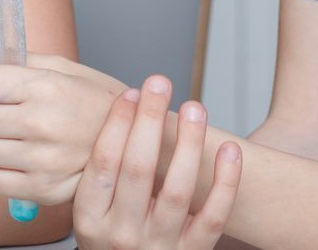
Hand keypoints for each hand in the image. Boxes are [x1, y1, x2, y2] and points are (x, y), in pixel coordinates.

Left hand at [0, 49, 126, 204]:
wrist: (137, 141)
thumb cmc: (95, 100)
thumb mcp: (58, 67)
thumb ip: (4, 61)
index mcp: (45, 88)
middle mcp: (42, 125)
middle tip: (2, 111)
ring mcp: (43, 162)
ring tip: (13, 134)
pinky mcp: (43, 190)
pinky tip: (16, 158)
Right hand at [74, 80, 242, 249]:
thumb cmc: (110, 241)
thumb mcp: (88, 215)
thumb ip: (95, 176)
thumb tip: (115, 114)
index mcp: (90, 220)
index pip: (103, 163)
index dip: (117, 124)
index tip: (131, 93)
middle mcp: (123, 234)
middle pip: (138, 169)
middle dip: (149, 120)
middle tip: (159, 83)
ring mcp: (160, 246)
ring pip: (177, 190)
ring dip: (187, 144)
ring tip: (194, 107)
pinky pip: (213, 216)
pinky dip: (225, 183)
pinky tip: (229, 150)